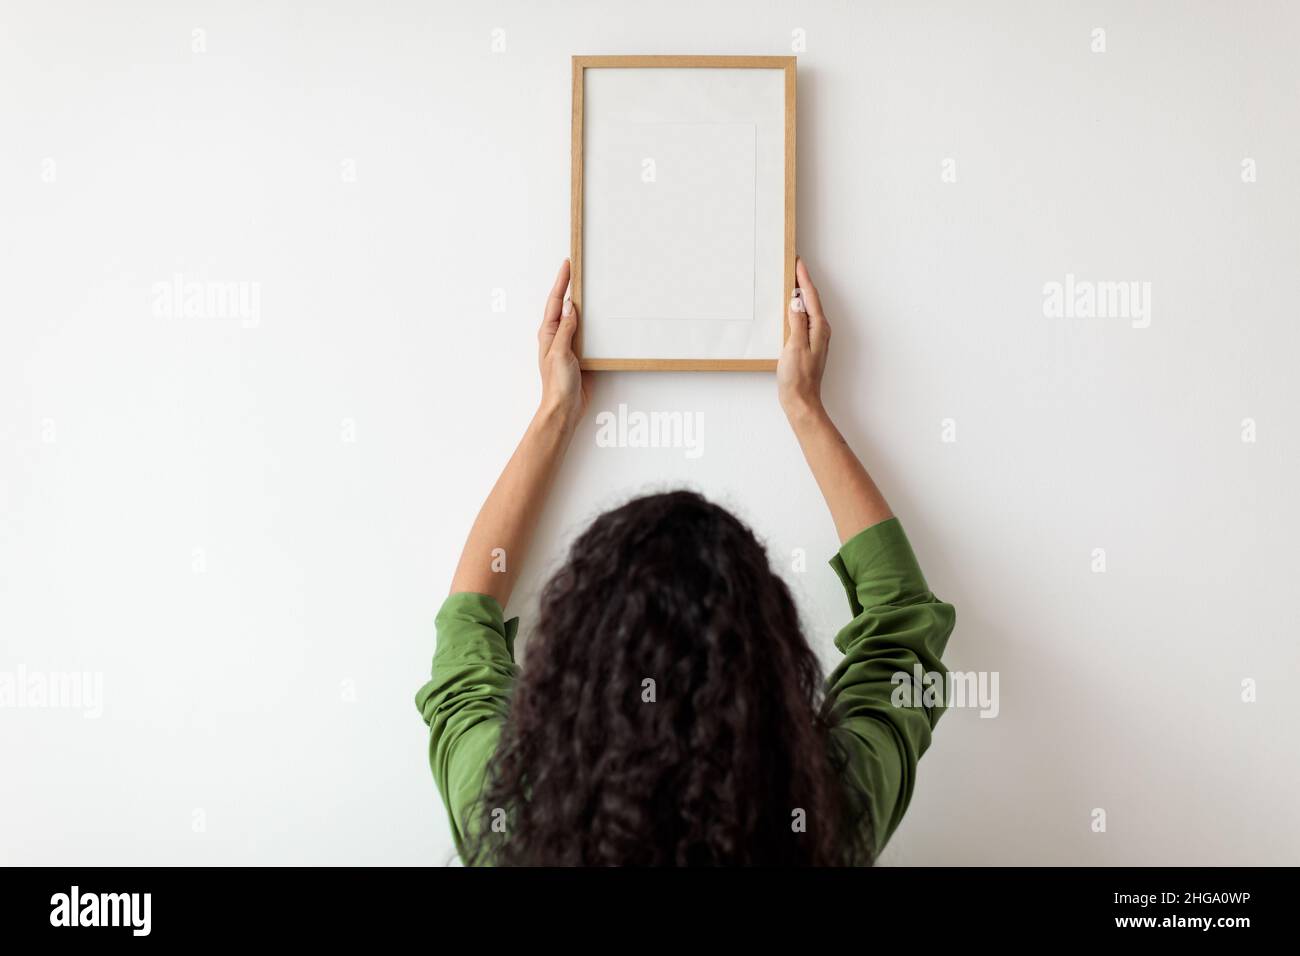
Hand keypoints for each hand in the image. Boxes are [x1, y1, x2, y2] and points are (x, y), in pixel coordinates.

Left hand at [537, 259, 590, 426]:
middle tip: (579, 269)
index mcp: (549, 333)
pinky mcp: (582, 355)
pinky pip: (589, 334)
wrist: (565, 408)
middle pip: (565, 306)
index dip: (561, 282)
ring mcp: (570, 345)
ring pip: (578, 318)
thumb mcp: (560, 353)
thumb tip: (570, 306)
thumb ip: (566, 329)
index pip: (555, 301)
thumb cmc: (557, 384)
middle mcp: (559, 336)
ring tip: (592, 287)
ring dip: (584, 304)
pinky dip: (595, 323)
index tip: (568, 264)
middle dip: (571, 287)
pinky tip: (602, 318)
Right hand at [777, 257, 830, 419]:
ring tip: (793, 281)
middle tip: (794, 266)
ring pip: (808, 309)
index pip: (811, 296)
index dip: (803, 278)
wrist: (800, 400)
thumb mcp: (794, 345)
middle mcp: (820, 331)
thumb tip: (796, 300)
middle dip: (803, 282)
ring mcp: (815, 338)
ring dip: (801, 294)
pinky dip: (798, 309)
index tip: (798, 262)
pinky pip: (804, 319)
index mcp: (818, 328)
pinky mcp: (808, 345)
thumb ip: (796, 321)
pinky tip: (791, 308)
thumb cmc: (797, 377)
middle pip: (812, 299)